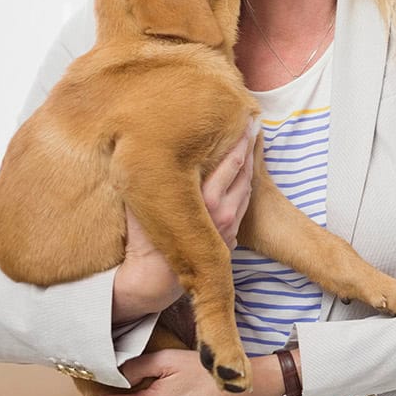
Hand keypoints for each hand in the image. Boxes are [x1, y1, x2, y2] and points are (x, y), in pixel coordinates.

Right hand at [110, 129, 258, 322]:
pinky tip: (243, 169)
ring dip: (249, 163)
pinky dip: (245, 183)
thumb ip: (151, 177)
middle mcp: (221, 212)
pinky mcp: (232, 235)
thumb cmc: (145, 237)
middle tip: (251, 121)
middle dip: (247, 145)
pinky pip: (243, 202)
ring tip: (250, 139)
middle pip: (242, 171)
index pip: (230, 164)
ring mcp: (229, 225)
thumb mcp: (145, 202)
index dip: (238, 141)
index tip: (241, 119)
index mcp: (203, 201)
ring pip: (246, 186)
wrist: (155, 277)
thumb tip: (144, 145)